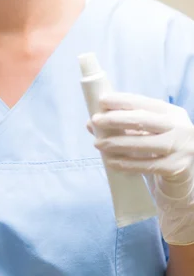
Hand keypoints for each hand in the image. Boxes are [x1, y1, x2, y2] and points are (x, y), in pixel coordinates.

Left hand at [88, 93, 193, 244]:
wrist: (186, 174)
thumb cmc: (161, 147)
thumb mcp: (149, 131)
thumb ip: (124, 125)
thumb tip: (91, 123)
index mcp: (172, 112)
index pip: (143, 102)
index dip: (121, 100)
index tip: (101, 100)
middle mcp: (179, 127)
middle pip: (142, 120)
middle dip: (115, 119)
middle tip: (96, 121)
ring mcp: (180, 148)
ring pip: (141, 143)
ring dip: (115, 143)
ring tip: (98, 143)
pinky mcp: (175, 168)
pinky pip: (145, 165)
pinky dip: (126, 163)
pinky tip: (111, 162)